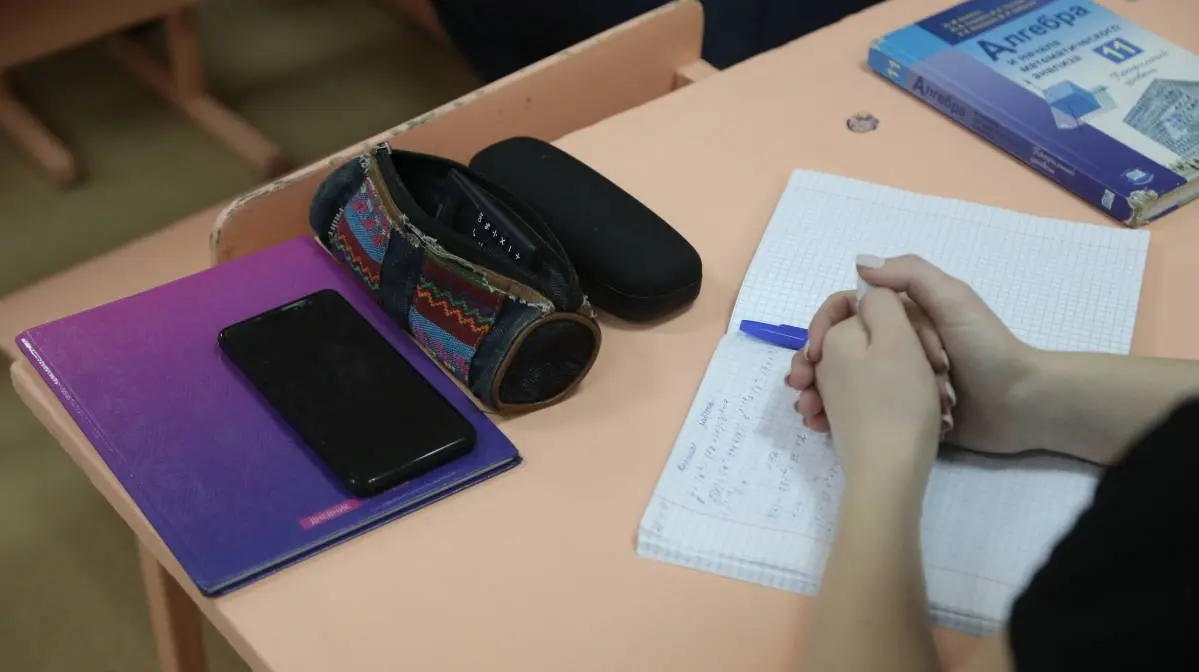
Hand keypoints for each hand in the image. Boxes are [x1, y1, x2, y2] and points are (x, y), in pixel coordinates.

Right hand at [790, 255, 1037, 454]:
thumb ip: (911, 276)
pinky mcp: (902, 412)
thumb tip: (858, 265)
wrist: (1021, 407)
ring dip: (817, 392)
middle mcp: (896, 345)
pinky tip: (821, 426)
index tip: (813, 350)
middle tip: (798, 385)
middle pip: (840, 348)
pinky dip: (835, 416)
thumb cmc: (987, 349)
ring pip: (843, 381)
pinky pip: (859, 410)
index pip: (849, 312)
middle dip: (812, 364)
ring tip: (807, 411)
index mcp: (905, 315)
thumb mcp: (954, 301)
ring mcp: (897, 381)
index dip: (824, 326)